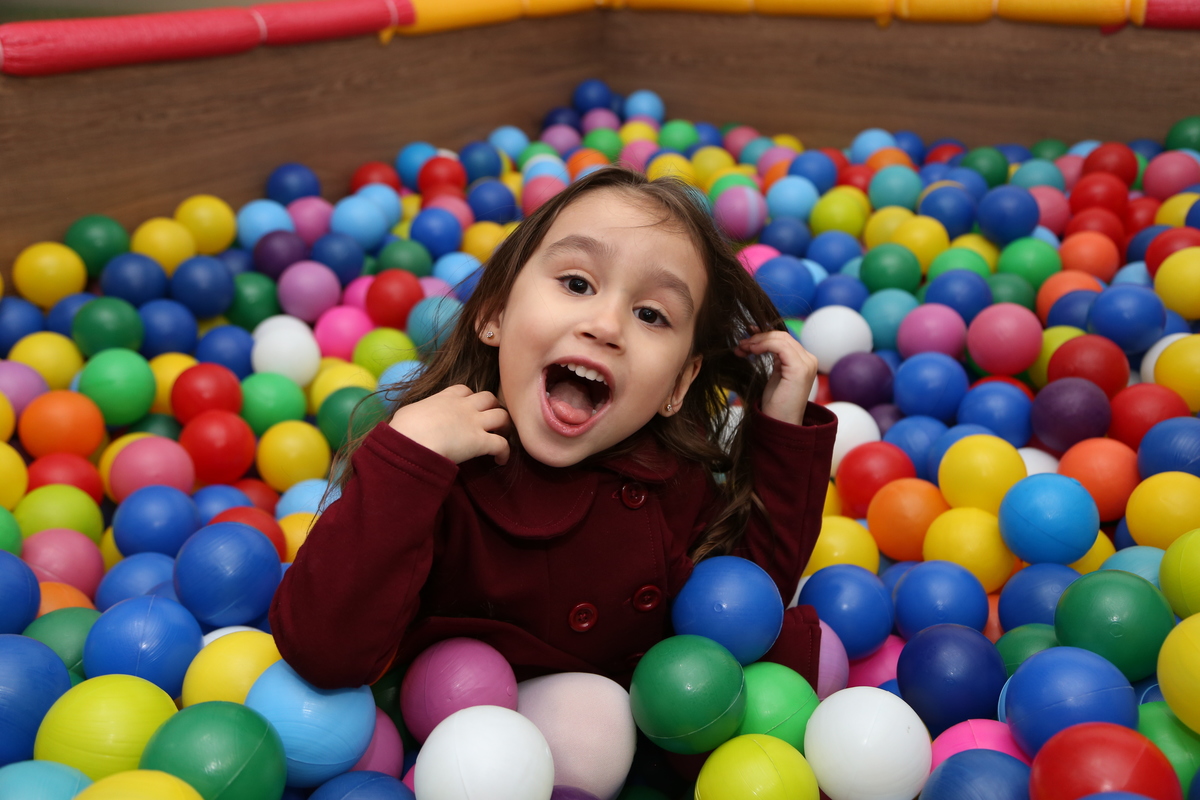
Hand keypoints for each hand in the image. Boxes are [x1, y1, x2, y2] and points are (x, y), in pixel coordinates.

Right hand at [389, 385, 511, 464]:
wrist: (411, 442)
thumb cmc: (403, 429)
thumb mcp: (408, 413)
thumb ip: (418, 413)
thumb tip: (414, 419)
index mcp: (444, 398)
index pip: (464, 390)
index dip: (470, 398)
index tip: (469, 408)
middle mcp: (463, 407)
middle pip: (489, 397)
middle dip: (493, 407)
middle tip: (491, 421)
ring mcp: (474, 423)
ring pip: (502, 416)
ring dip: (505, 426)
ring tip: (501, 437)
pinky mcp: (481, 442)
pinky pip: (502, 444)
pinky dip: (505, 452)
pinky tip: (501, 461)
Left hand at [735, 330, 818, 425]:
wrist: (781, 424)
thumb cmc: (776, 405)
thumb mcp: (776, 376)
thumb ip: (775, 358)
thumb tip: (760, 341)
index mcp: (804, 361)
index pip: (784, 339)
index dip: (764, 335)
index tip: (746, 338)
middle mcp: (809, 360)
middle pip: (782, 336)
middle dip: (758, 338)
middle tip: (741, 344)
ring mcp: (806, 364)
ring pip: (780, 338)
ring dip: (757, 341)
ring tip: (742, 348)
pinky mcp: (799, 369)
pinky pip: (780, 346)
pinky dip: (763, 344)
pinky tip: (751, 350)